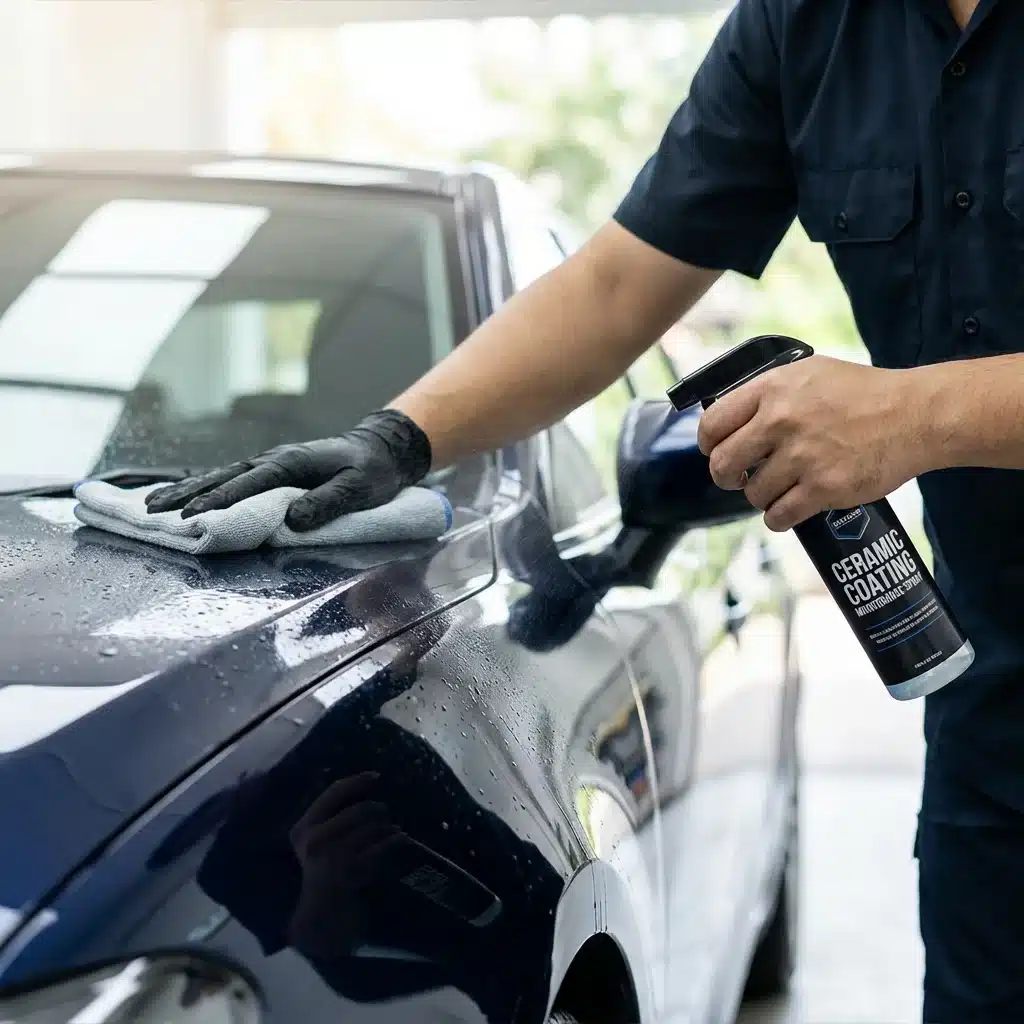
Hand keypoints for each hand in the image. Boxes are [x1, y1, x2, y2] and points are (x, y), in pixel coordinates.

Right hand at [144, 409, 431, 531]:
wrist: (381, 450)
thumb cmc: (371, 473)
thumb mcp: (357, 490)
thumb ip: (326, 504)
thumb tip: (291, 521)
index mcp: (290, 463)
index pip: (246, 485)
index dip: (217, 502)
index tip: (189, 518)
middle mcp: (273, 460)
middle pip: (221, 478)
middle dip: (184, 495)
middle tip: (150, 512)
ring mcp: (270, 464)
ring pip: (220, 477)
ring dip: (186, 491)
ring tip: (152, 505)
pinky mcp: (272, 472)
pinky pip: (232, 480)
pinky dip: (205, 488)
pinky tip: (186, 497)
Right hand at [286, 772, 404, 955]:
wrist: (321, 917)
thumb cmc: (321, 873)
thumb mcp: (314, 843)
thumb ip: (329, 818)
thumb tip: (363, 785)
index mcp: (303, 829)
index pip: (333, 793)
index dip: (357, 781)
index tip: (377, 776)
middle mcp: (315, 841)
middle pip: (358, 810)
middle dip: (378, 809)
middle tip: (386, 813)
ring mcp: (334, 857)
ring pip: (372, 827)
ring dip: (388, 826)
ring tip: (393, 828)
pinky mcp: (352, 872)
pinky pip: (381, 847)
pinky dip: (395, 840)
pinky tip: (401, 839)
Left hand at [697, 355, 928, 531]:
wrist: (916, 415)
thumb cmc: (863, 394)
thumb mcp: (809, 373)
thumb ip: (768, 393)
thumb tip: (730, 418)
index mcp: (773, 389)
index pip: (713, 424)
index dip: (709, 444)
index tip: (716, 452)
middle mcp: (782, 421)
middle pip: (723, 464)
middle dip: (727, 477)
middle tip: (740, 478)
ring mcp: (803, 456)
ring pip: (753, 494)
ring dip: (762, 496)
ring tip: (782, 487)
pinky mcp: (824, 487)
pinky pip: (778, 516)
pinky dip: (779, 517)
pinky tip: (790, 508)